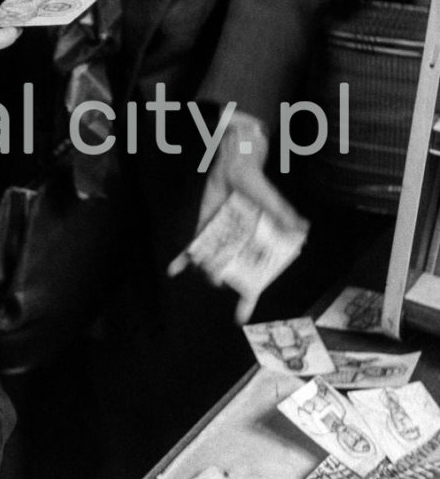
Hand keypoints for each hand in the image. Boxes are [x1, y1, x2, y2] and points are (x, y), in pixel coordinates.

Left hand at [169, 112, 307, 324]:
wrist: (235, 162)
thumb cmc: (256, 183)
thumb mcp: (271, 201)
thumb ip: (285, 216)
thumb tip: (304, 233)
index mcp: (256, 245)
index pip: (254, 277)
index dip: (248, 297)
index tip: (241, 316)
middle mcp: (238, 245)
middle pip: (229, 271)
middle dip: (222, 278)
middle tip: (218, 276)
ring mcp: (220, 237)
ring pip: (211, 261)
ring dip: (205, 266)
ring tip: (204, 263)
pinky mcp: (205, 227)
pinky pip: (193, 246)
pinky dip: (183, 258)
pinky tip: (173, 269)